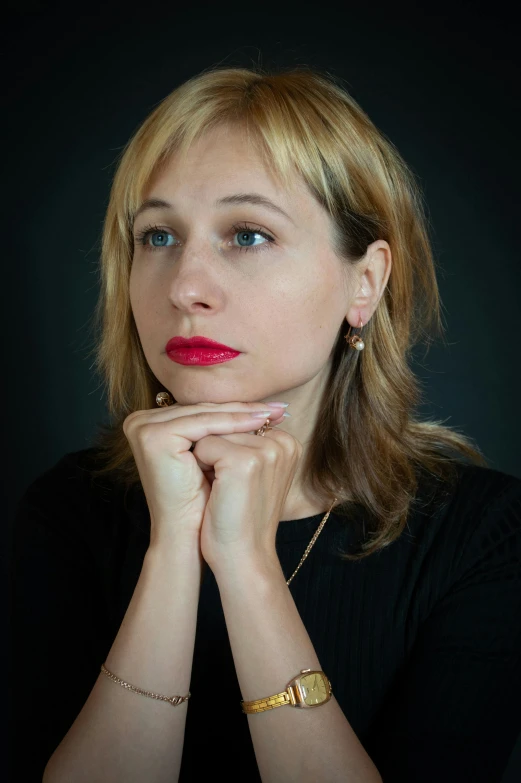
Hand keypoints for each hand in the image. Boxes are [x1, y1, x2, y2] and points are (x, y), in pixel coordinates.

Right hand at [122, 401, 286, 549]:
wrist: (188, 537)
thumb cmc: (203, 501)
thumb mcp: (213, 456)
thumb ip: (222, 428)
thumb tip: (263, 406)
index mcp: (148, 423)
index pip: (201, 411)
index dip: (237, 409)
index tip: (274, 410)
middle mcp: (139, 421)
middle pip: (203, 410)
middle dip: (243, 409)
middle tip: (280, 408)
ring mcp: (142, 426)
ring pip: (205, 415)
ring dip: (242, 413)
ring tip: (273, 414)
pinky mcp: (152, 435)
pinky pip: (202, 423)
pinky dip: (232, 422)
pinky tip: (259, 422)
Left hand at [194, 414, 301, 574]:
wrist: (243, 557)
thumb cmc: (239, 516)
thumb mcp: (249, 473)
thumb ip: (244, 440)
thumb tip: (220, 411)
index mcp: (288, 443)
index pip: (238, 422)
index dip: (224, 450)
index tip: (234, 480)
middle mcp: (283, 442)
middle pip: (225, 425)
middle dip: (215, 453)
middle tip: (227, 488)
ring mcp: (266, 450)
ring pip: (213, 433)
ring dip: (206, 460)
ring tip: (224, 490)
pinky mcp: (245, 461)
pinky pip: (204, 445)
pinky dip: (201, 467)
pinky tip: (217, 491)